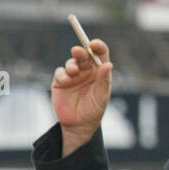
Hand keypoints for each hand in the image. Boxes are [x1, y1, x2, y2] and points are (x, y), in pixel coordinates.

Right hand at [52, 39, 112, 155]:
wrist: (79, 124)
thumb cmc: (94, 110)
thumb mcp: (102, 95)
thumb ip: (104, 80)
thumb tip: (108, 64)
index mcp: (100, 72)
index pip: (100, 54)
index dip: (97, 46)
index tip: (94, 44)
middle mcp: (87, 71)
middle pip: (84, 55)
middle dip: (81, 52)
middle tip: (78, 52)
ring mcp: (73, 75)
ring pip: (71, 63)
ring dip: (71, 65)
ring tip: (73, 72)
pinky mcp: (60, 81)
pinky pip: (60, 72)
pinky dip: (62, 74)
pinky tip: (66, 81)